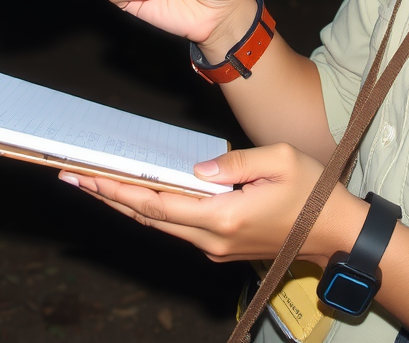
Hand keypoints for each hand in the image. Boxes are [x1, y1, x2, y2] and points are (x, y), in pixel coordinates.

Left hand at [58, 144, 364, 266]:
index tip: (89, 175)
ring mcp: (216, 246)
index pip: (158, 203)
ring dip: (124, 203)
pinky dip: (150, 210)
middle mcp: (213, 238)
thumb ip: (236, 162)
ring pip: (159, 225)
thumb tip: (196, 167)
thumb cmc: (313, 191)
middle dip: (108, 195)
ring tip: (93, 182)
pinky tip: (136, 194)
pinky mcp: (221, 245)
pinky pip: (176, 227)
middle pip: (149, 217)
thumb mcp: (280, 161)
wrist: (335, 232)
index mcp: (225, 216)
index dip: (120, 189)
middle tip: (73, 175)